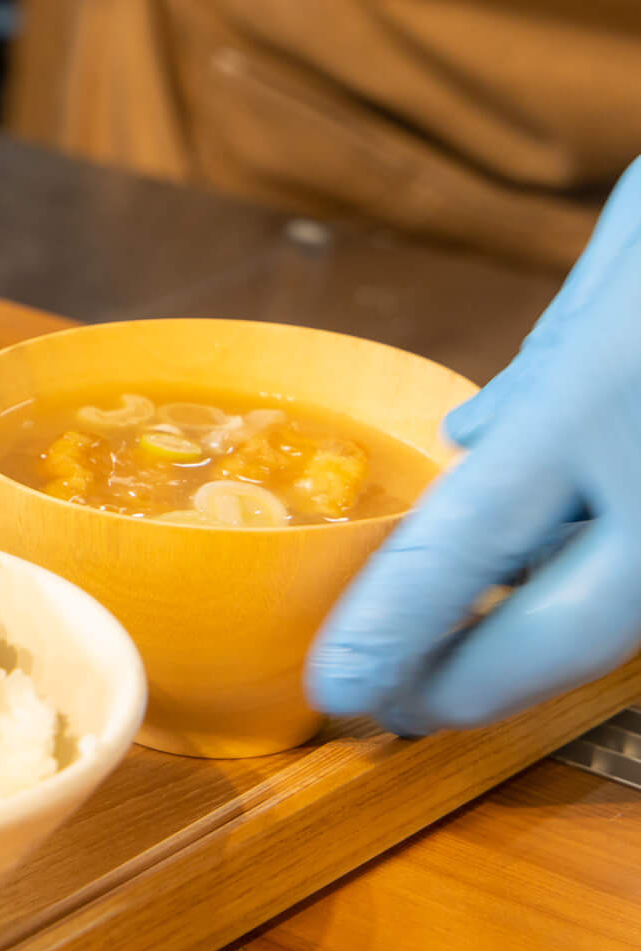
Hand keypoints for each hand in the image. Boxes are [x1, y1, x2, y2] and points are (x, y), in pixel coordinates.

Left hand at [307, 160, 640, 732]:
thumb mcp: (636, 242)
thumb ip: (554, 357)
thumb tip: (475, 437)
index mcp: (609, 386)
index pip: (471, 535)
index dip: (398, 623)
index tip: (339, 685)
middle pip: (573, 626)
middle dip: (478, 682)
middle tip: (396, 708)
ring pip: (630, 615)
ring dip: (546, 646)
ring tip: (462, 665)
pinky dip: (608, 585)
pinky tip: (553, 585)